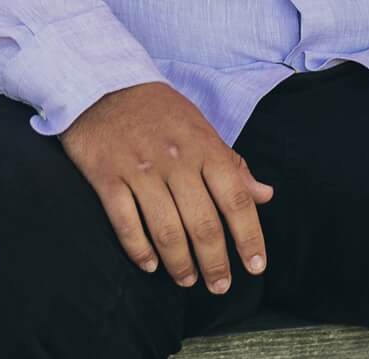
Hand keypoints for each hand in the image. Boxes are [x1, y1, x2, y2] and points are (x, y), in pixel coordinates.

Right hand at [57, 81, 273, 294]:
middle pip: (203, 223)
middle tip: (219, 286)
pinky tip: (149, 264)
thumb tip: (265, 194)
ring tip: (187, 280)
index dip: (249, 236)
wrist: (103, 82)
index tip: (255, 266)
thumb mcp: (202, 127)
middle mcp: (175, 160)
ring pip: (166, 230)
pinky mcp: (106, 176)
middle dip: (215, 262)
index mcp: (204, 146)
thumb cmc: (158, 109)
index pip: (236, 198)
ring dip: (179, 263)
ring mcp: (139, 169)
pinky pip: (125, 222)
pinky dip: (138, 249)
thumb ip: (232, 163)